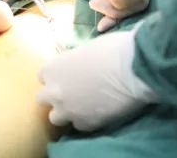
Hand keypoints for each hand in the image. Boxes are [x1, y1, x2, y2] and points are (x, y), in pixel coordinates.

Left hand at [37, 28, 156, 131]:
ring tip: (83, 105)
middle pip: (43, 98)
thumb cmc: (112, 49)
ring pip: (56, 117)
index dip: (56, 76)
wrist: (133, 69)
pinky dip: (86, 120)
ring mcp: (69, 110)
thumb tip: (77, 66)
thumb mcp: (85, 50)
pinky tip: (98, 111)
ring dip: (66, 111)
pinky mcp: (86, 124)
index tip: (67, 75)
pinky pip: (79, 125)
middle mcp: (55, 91)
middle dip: (55, 96)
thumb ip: (73, 62)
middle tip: (72, 92)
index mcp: (53, 68)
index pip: (43, 76)